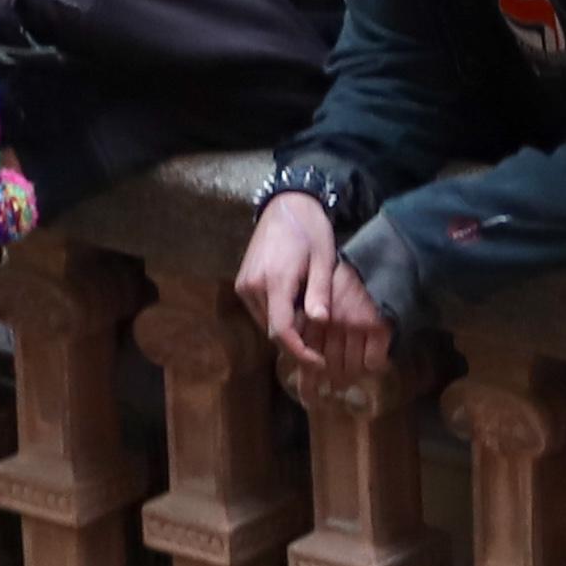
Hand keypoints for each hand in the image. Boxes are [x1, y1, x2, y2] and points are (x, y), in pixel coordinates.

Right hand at [235, 192, 384, 377]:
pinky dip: (278, 316)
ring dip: (287, 329)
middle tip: (322, 347)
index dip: (300, 352)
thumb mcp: (323, 259)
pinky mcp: (242, 282)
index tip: (318, 361)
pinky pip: (260, 310)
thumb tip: (320, 323)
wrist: (286, 204)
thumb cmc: (310, 229)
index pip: (281, 330)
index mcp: (275, 280)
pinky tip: (297, 309)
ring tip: (311, 324)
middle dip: (297, 343)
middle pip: (273, 330)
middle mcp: (252, 286)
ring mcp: (244, 284)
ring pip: (266, 323)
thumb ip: (320, 292)